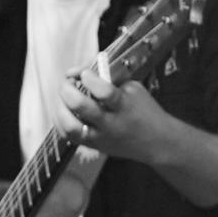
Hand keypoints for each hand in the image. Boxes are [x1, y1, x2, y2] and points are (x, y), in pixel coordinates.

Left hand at [66, 64, 183, 168]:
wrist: (156, 142)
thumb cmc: (144, 111)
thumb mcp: (134, 89)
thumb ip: (109, 79)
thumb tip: (81, 71)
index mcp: (124, 106)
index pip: (105, 93)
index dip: (91, 80)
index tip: (85, 73)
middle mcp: (110, 124)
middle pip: (82, 108)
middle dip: (68, 90)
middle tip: (68, 82)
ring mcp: (100, 137)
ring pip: (71, 127)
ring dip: (61, 107)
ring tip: (63, 96)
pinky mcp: (93, 146)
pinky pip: (68, 135)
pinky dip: (60, 120)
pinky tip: (63, 109)